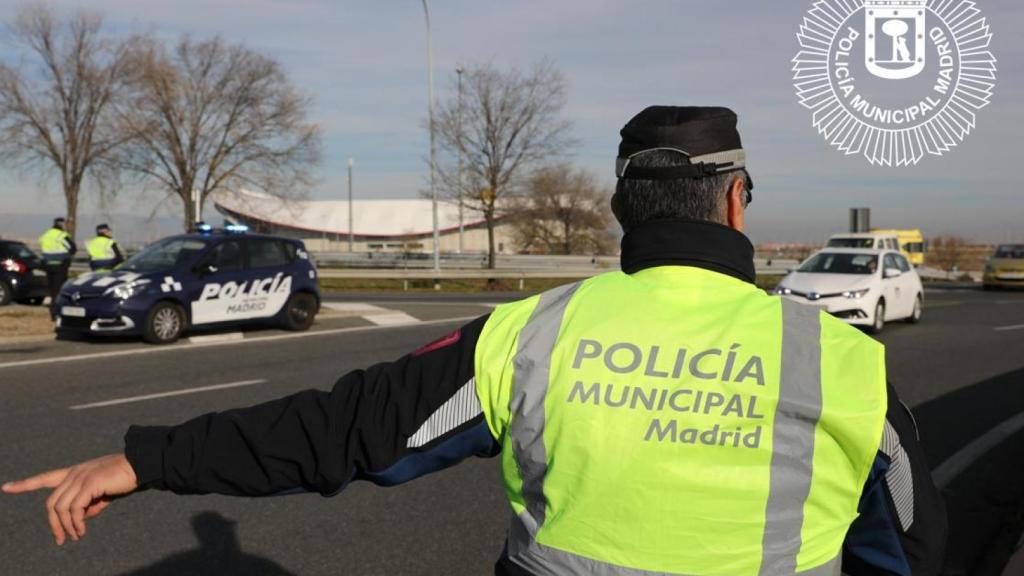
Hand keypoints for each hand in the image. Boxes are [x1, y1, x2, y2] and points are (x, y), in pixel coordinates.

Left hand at [2, 453, 138, 544]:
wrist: (140, 466)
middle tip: (62, 540)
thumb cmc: (123, 479)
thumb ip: (89, 505)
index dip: (24, 484)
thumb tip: (79, 520)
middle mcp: (73, 473)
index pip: (44, 478)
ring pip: (60, 507)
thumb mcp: (102, 494)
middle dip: (54, 524)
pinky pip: (74, 508)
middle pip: (51, 502)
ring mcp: (80, 477)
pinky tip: (82, 530)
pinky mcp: (89, 483)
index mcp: (74, 473)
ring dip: (66, 526)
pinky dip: (75, 523)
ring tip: (76, 536)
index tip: (5, 487)